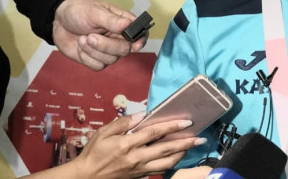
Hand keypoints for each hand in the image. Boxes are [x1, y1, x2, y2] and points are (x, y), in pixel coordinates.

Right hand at [21, 113, 205, 178]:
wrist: (87, 177)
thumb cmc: (95, 152)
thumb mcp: (104, 133)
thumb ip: (123, 122)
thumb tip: (142, 114)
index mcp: (127, 144)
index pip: (154, 133)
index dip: (171, 127)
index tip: (186, 122)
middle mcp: (136, 158)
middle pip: (166, 149)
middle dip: (185, 143)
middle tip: (200, 137)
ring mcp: (140, 169)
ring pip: (167, 163)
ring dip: (182, 154)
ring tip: (192, 146)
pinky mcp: (140, 176)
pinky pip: (160, 170)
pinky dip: (171, 163)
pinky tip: (178, 157)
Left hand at [52, 0, 147, 69]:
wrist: (58, 22)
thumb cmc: (79, 11)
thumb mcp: (94, 12)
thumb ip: (112, 20)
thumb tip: (128, 24)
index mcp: (123, 23)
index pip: (140, 34)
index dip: (140, 41)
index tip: (134, 45)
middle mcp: (118, 38)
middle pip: (124, 50)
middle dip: (106, 46)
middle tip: (91, 36)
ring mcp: (108, 50)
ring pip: (110, 60)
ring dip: (93, 51)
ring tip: (83, 38)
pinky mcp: (96, 59)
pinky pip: (98, 66)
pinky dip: (87, 58)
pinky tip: (81, 47)